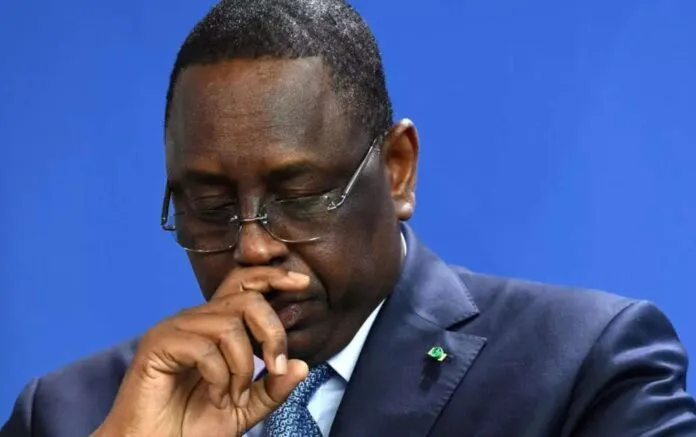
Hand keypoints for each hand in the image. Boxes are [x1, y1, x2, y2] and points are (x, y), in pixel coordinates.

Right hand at [93, 267, 310, 436]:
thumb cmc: (191, 427)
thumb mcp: (245, 408)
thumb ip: (272, 389)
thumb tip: (302, 365)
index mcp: (214, 326)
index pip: (244, 285)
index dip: (272, 277)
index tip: (303, 283)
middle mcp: (195, 320)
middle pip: (246, 299)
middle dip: (271, 333)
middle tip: (274, 368)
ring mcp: (174, 329)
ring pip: (229, 326)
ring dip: (242, 368)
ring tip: (233, 397)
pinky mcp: (158, 345)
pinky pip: (204, 348)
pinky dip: (219, 378)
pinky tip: (216, 398)